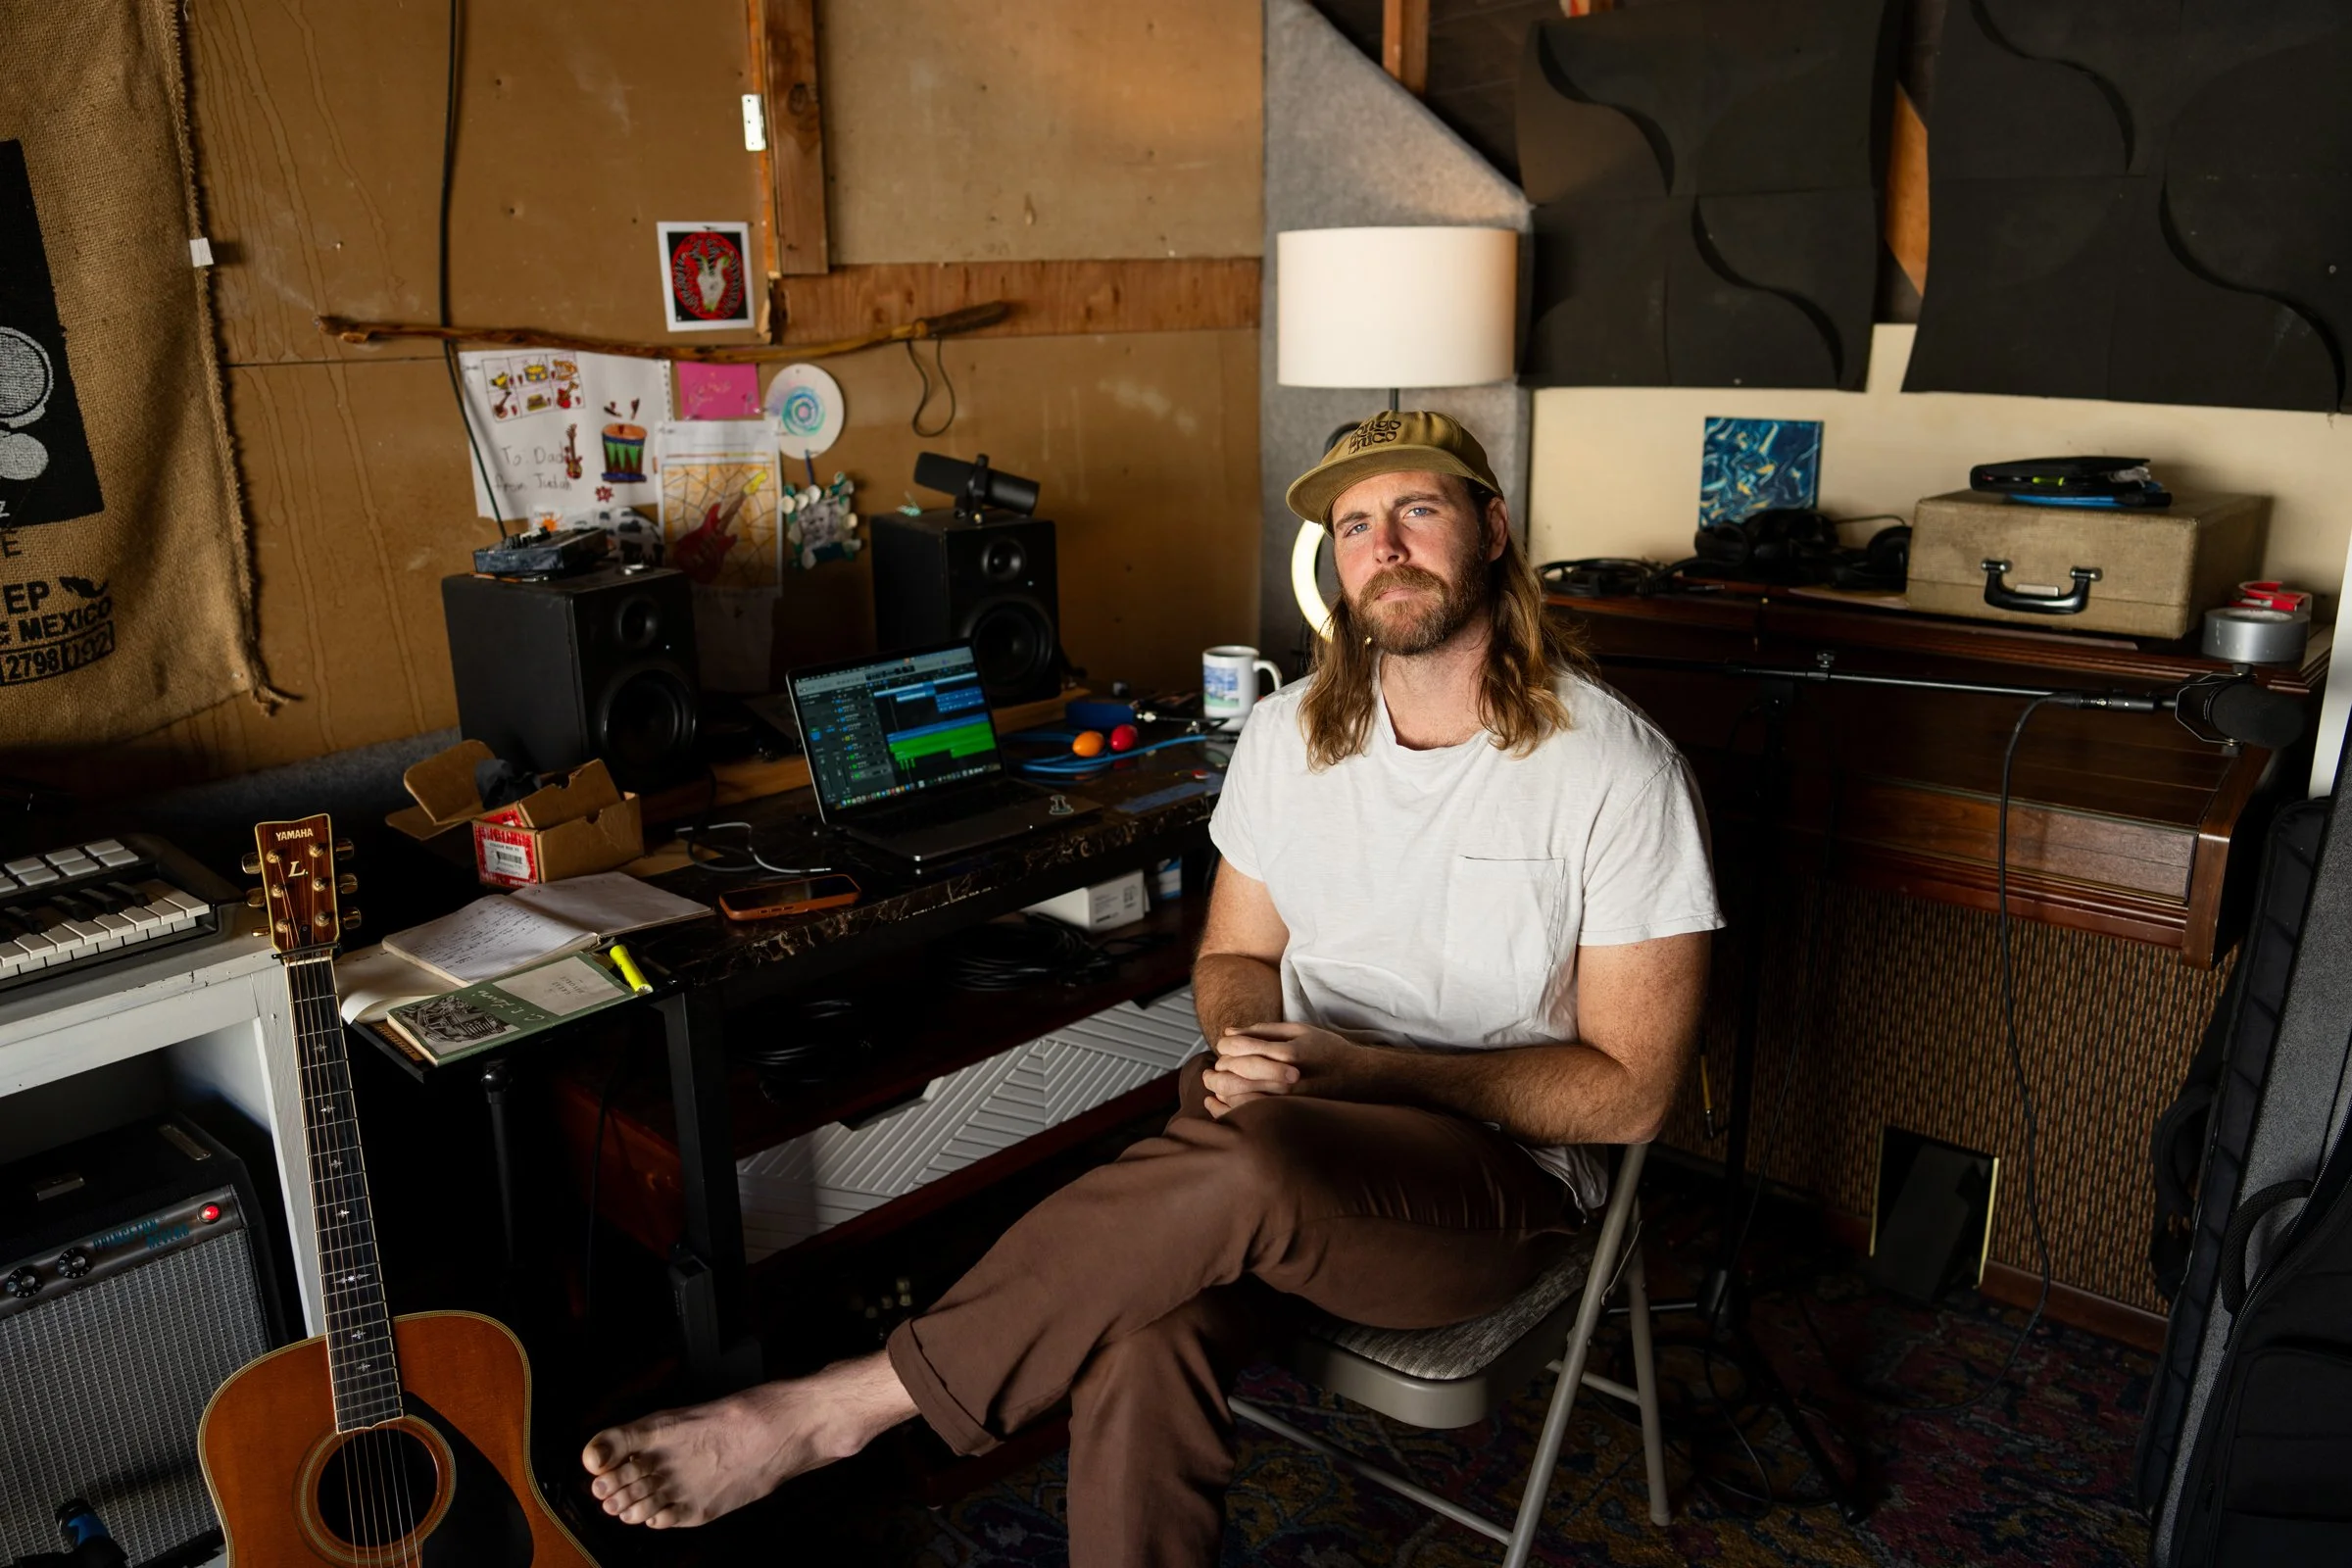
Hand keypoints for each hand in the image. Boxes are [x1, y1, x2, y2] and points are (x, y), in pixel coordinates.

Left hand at [1201, 1022, 1361, 1118]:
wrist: (1361, 1080)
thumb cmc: (1329, 1050)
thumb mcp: (1300, 1030)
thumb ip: (1263, 1030)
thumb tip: (1229, 1031)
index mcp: (1287, 1052)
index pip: (1240, 1048)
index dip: (1225, 1046)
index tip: (1223, 1047)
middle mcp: (1285, 1078)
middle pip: (1234, 1074)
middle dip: (1216, 1071)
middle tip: (1212, 1071)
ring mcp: (1287, 1101)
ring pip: (1238, 1097)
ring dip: (1219, 1091)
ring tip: (1214, 1087)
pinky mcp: (1289, 1116)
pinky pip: (1250, 1117)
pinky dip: (1229, 1110)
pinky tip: (1222, 1104)